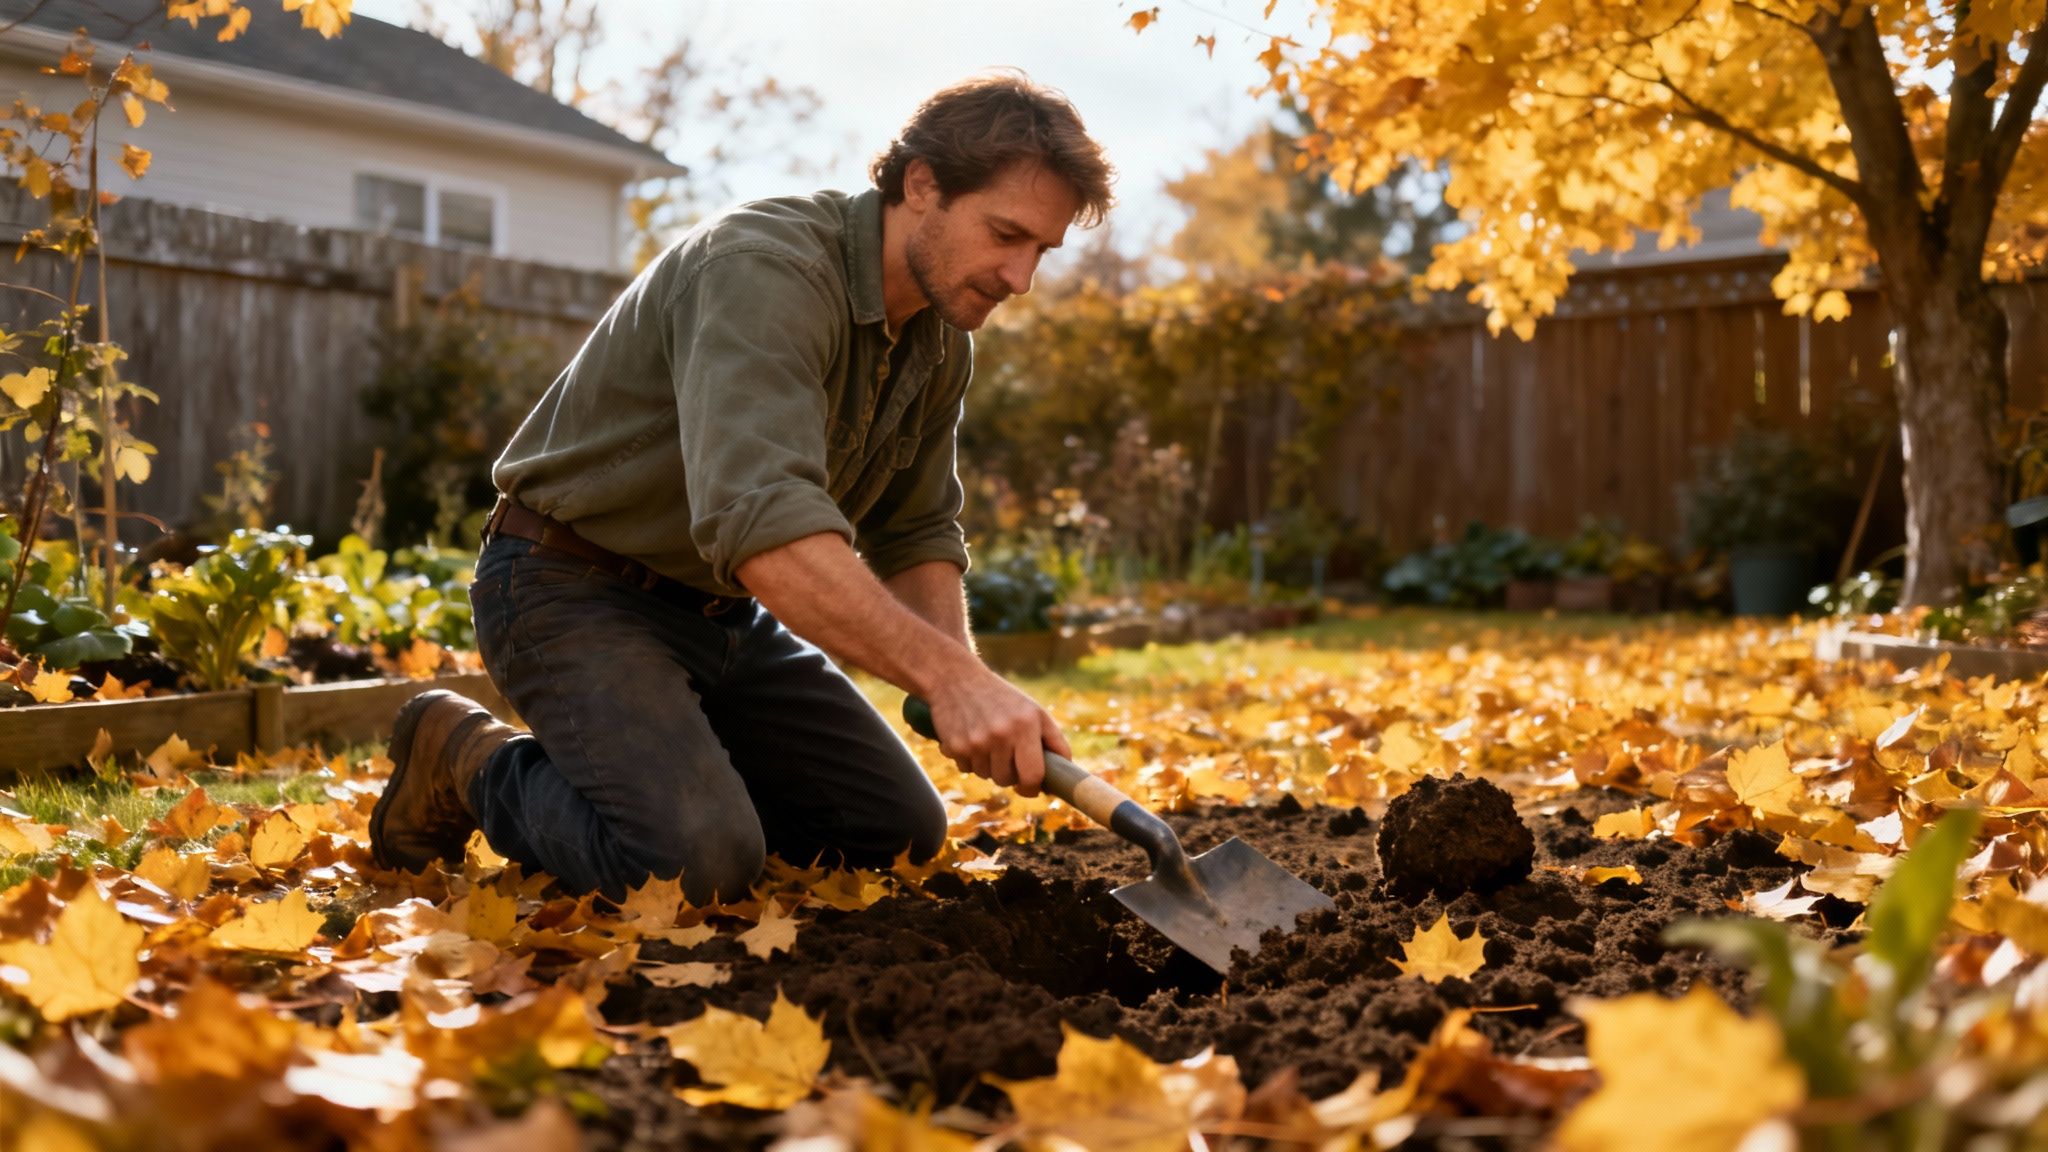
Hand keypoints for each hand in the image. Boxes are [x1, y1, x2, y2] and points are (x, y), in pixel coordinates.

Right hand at [926, 664, 1069, 796]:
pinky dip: (969, 759)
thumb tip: (1065, 771)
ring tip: (986, 741)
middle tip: (1006, 756)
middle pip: (1007, 780)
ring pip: (986, 776)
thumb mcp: (1033, 711)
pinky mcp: (955, 746)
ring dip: (988, 766)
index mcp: (1026, 725)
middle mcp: (1002, 734)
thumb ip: (1054, 740)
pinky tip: (969, 737)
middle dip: (1009, 775)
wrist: (955, 677)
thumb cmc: (1002, 698)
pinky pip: (966, 769)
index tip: (1031, 787)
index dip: (1032, 788)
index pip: (1033, 775)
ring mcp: (976, 742)